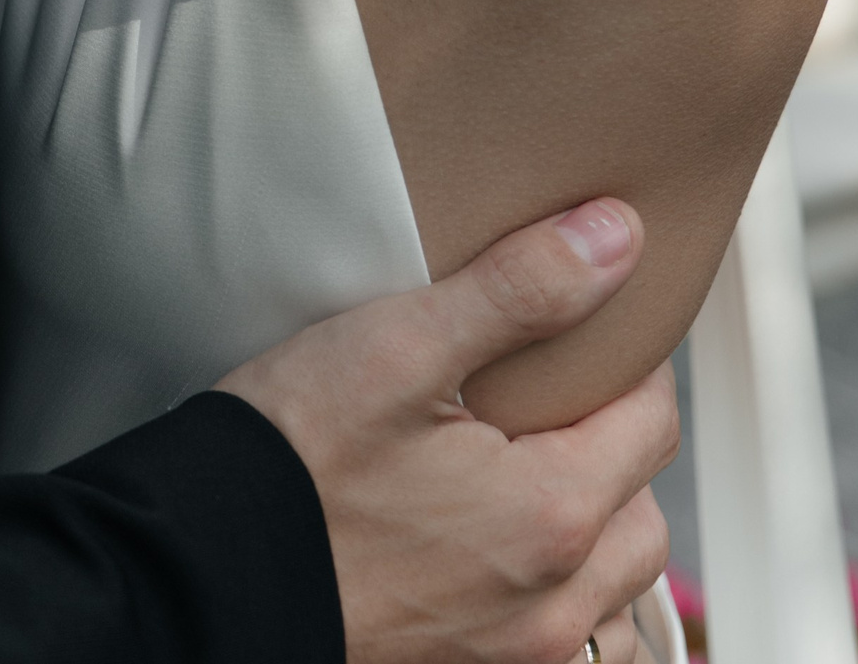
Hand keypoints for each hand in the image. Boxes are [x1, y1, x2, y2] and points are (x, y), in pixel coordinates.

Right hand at [221, 199, 675, 663]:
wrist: (205, 570)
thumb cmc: (291, 459)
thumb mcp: (398, 344)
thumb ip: (520, 290)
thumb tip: (616, 237)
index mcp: (550, 513)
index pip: (652, 421)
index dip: (625, 362)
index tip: (582, 333)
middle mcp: (552, 604)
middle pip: (645, 511)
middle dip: (616, 449)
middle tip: (550, 398)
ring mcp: (517, 659)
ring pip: (618, 595)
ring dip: (601, 538)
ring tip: (532, 480)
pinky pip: (574, 654)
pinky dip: (569, 609)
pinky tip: (512, 563)